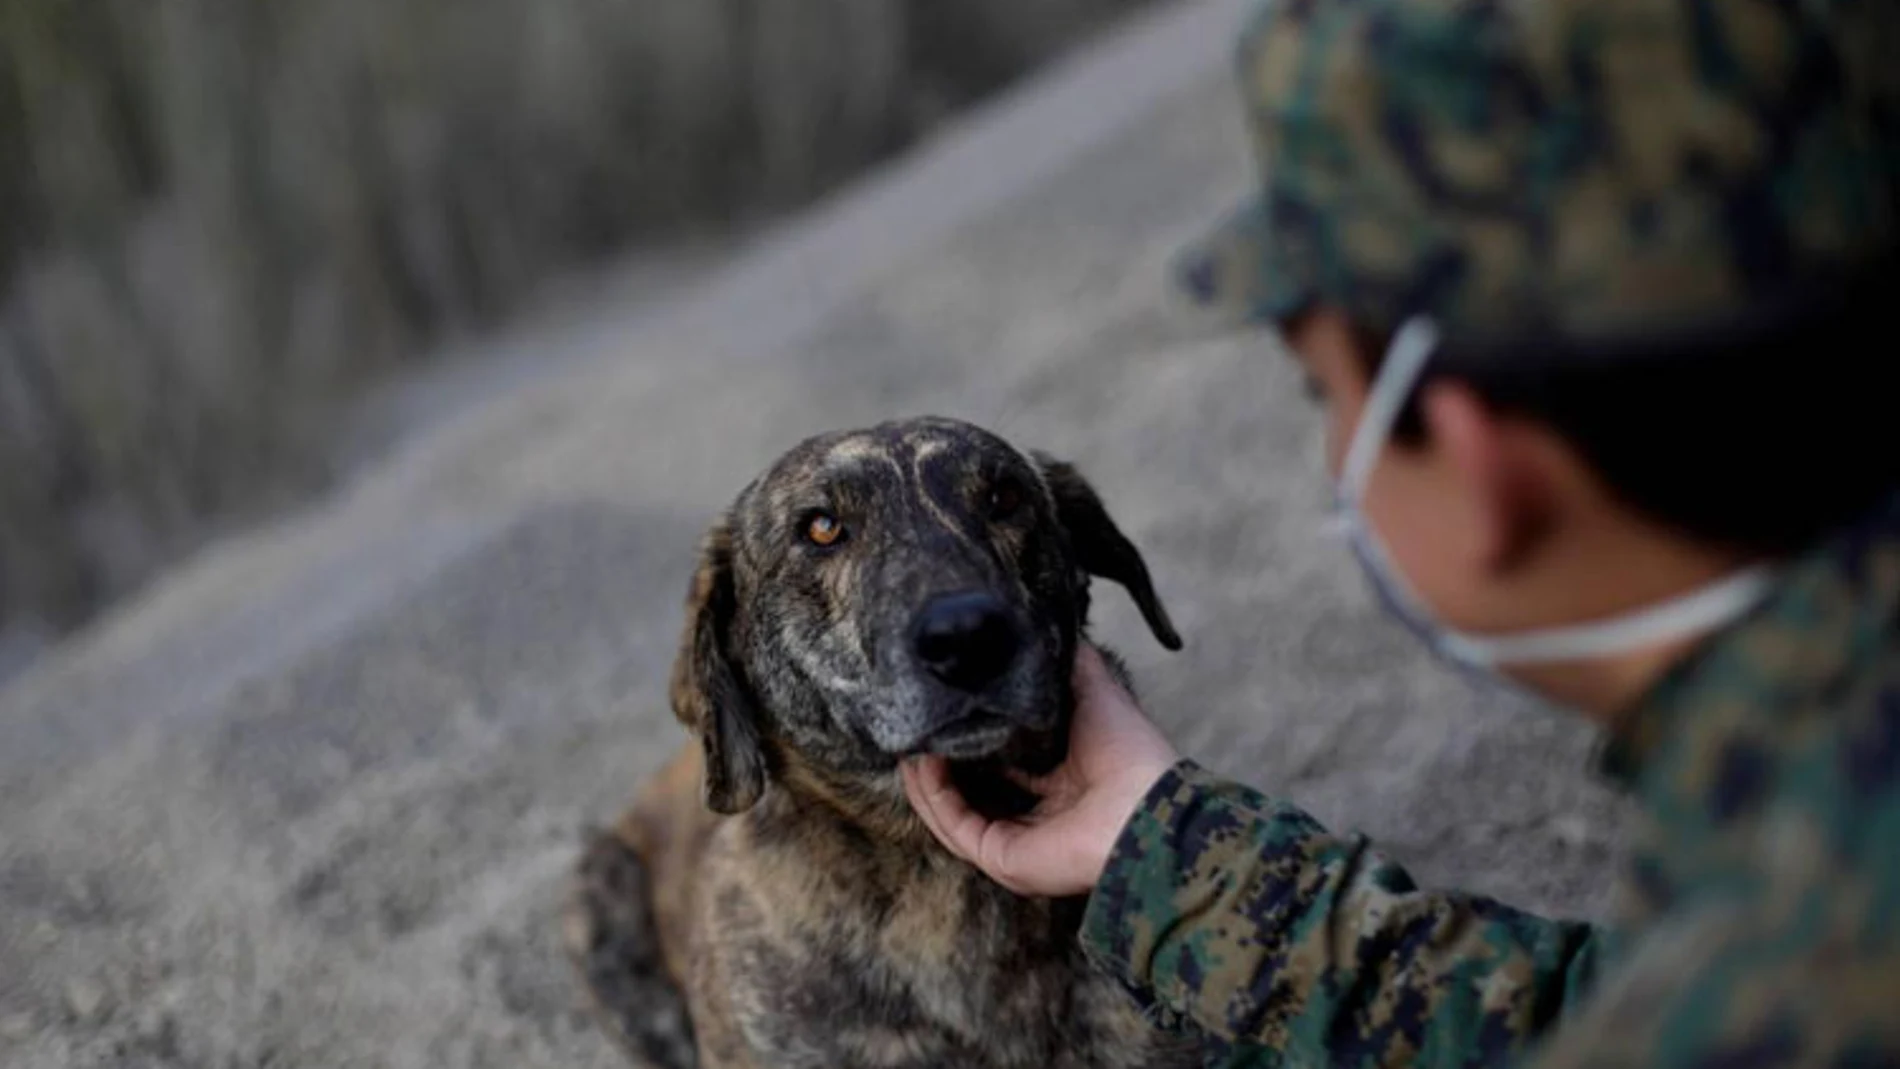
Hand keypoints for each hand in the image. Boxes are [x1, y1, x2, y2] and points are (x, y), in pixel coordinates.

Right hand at [901, 642, 1180, 896]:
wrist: (1145, 806)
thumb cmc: (1130, 755)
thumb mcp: (1097, 692)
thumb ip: (1072, 662)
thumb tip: (1049, 621)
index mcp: (1057, 783)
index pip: (999, 763)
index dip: (970, 736)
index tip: (945, 706)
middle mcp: (1033, 814)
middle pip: (969, 789)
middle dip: (937, 760)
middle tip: (915, 724)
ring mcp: (1014, 839)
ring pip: (952, 810)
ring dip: (925, 777)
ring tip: (908, 739)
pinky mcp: (1000, 856)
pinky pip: (954, 826)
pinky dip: (933, 795)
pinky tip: (921, 761)